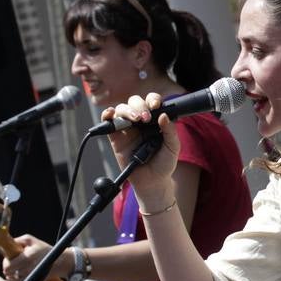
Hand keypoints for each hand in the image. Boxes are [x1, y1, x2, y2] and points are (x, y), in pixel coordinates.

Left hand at [0, 235, 63, 280]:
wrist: (59, 262)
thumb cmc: (43, 249)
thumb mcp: (31, 240)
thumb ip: (17, 240)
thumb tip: (4, 242)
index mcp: (28, 257)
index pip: (9, 264)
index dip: (6, 262)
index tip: (8, 258)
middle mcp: (28, 269)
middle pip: (8, 272)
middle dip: (7, 267)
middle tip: (11, 262)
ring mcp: (30, 278)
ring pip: (11, 279)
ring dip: (9, 273)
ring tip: (14, 268)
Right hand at [104, 93, 179, 207]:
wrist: (152, 181)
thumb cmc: (164, 163)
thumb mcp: (173, 147)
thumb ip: (170, 131)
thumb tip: (164, 115)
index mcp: (155, 120)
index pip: (152, 102)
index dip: (152, 100)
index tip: (156, 105)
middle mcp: (140, 121)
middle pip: (135, 102)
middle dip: (139, 106)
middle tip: (145, 118)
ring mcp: (127, 128)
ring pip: (121, 109)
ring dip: (127, 111)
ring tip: (135, 120)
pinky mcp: (115, 137)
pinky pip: (108, 122)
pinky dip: (107, 115)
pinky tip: (111, 114)